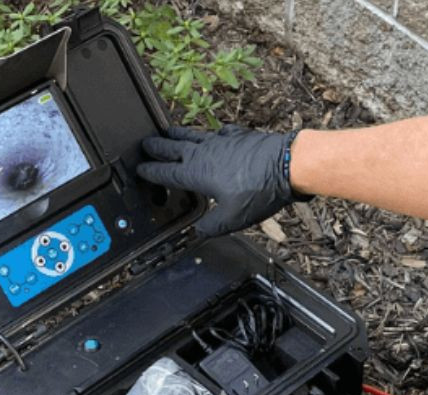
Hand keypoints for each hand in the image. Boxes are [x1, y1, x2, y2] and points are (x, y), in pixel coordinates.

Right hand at [137, 125, 304, 236]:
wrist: (287, 164)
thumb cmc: (260, 191)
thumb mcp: (232, 218)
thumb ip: (212, 226)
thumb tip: (199, 231)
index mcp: (197, 174)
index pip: (167, 173)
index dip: (151, 171)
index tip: (140, 168)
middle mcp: (205, 154)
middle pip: (174, 148)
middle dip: (158, 146)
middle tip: (145, 143)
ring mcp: (221, 142)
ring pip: (192, 136)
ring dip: (177, 134)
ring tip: (167, 131)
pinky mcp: (238, 136)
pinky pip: (218, 133)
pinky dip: (211, 134)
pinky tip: (214, 135)